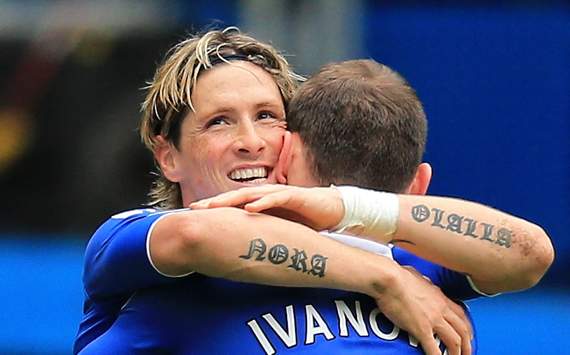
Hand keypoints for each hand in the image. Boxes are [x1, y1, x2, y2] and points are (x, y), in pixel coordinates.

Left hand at [190, 185, 344, 230]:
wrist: (333, 210)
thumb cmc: (304, 220)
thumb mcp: (278, 229)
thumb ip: (261, 234)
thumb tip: (241, 251)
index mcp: (261, 203)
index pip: (233, 205)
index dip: (214, 209)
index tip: (193, 216)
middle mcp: (267, 195)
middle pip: (235, 196)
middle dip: (215, 202)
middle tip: (194, 208)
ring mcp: (280, 194)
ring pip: (251, 193)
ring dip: (231, 199)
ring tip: (214, 206)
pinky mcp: (295, 196)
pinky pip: (276, 198)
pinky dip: (262, 202)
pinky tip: (249, 207)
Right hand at [372, 266, 472, 354]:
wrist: (389, 278)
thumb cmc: (397, 275)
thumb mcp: (417, 276)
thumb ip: (423, 283)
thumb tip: (421, 282)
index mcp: (439, 296)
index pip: (460, 314)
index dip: (466, 327)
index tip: (467, 335)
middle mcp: (441, 308)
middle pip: (463, 329)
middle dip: (467, 344)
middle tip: (467, 353)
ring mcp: (433, 319)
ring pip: (454, 341)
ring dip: (457, 353)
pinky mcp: (421, 329)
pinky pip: (434, 349)